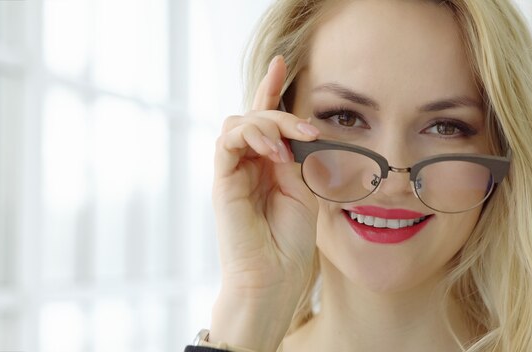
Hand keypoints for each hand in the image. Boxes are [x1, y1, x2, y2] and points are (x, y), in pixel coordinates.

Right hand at [210, 55, 318, 351]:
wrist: (274, 275)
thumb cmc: (290, 240)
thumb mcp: (302, 190)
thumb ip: (293, 157)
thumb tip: (290, 131)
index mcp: (267, 165)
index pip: (265, 119)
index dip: (271, 90)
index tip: (281, 63)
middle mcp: (247, 163)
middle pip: (254, 116)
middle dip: (280, 111)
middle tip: (308, 131)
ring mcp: (233, 170)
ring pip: (239, 123)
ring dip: (267, 124)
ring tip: (289, 146)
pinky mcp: (222, 180)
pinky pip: (227, 141)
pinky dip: (252, 137)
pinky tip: (274, 153)